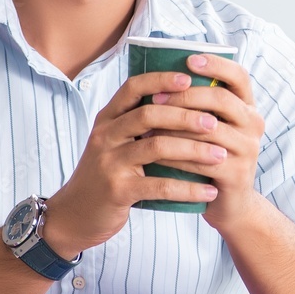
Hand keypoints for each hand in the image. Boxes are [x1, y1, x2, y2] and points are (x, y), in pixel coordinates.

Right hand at [41, 69, 228, 257]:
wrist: (74, 215)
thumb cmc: (104, 175)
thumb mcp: (113, 143)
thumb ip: (137, 125)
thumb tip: (183, 104)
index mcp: (107, 119)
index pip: (133, 88)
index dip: (161, 80)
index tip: (190, 79)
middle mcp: (105, 136)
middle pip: (149, 114)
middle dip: (186, 116)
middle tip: (214, 122)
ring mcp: (110, 163)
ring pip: (156, 147)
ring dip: (193, 150)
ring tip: (220, 155)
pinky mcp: (117, 191)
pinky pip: (159, 186)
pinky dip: (188, 188)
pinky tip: (208, 191)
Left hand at [149, 54, 265, 234]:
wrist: (229, 204)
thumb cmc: (210, 158)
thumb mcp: (211, 127)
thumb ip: (198, 104)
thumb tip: (161, 72)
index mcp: (247, 107)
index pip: (239, 76)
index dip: (216, 65)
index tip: (189, 60)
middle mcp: (254, 124)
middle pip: (221, 99)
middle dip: (185, 95)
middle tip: (155, 97)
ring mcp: (249, 149)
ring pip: (209, 129)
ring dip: (174, 125)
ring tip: (148, 125)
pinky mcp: (237, 174)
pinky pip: (201, 159)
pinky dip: (174, 155)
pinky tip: (153, 154)